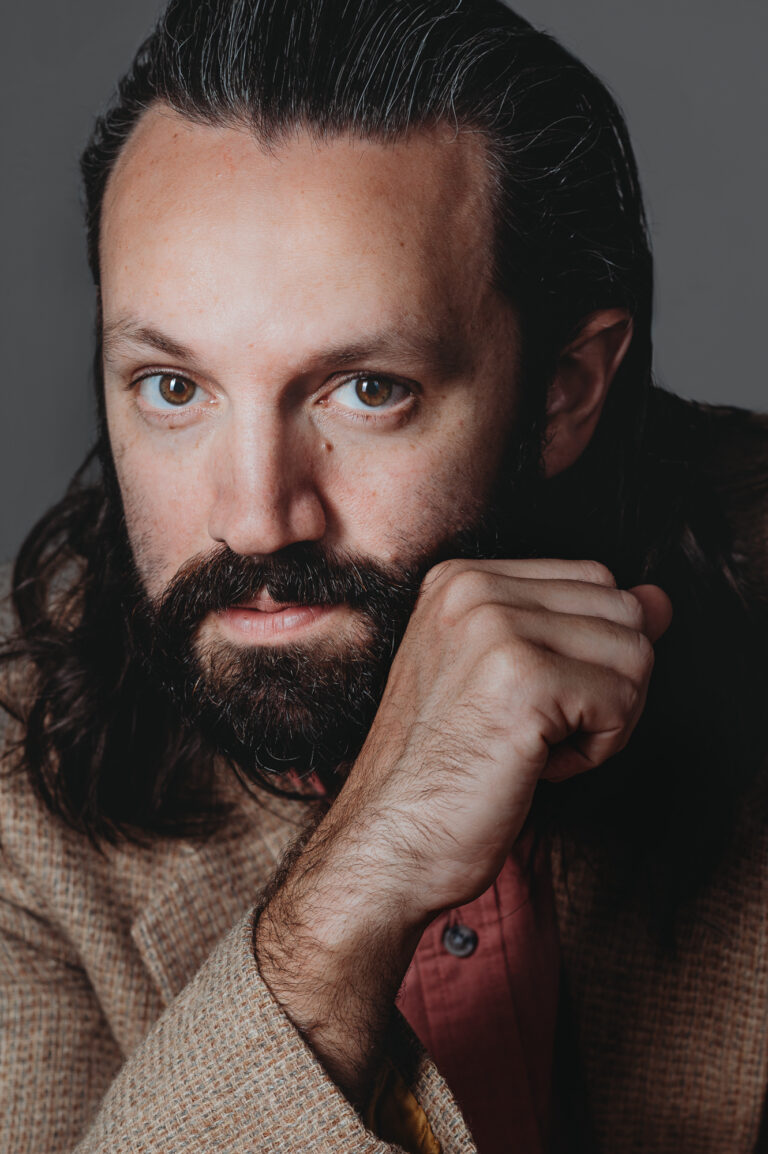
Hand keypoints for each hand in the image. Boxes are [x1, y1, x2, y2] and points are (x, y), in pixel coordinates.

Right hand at [255, 558, 671, 1103]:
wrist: (388, 846)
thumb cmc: (444, 775)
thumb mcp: (511, 679)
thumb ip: (583, 628)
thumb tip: (660, 600)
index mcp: (461, 579)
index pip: (596, 582)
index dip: (589, 654)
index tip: (531, 702)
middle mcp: (473, 587)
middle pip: (623, 611)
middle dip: (607, 685)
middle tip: (538, 733)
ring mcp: (494, 628)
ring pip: (635, 654)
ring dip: (605, 721)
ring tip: (534, 749)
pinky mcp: (522, 680)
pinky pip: (622, 702)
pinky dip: (596, 751)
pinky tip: (536, 768)